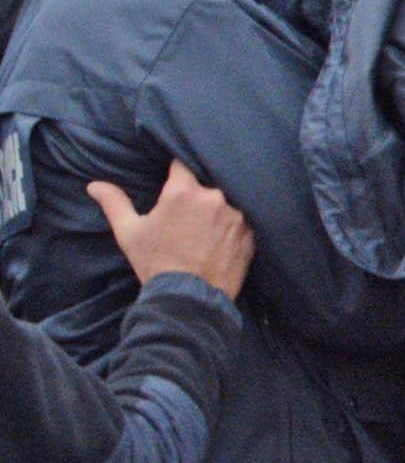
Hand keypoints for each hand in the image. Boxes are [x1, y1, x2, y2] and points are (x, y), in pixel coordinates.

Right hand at [89, 161, 252, 298]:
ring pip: (227, 198)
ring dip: (217, 206)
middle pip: (207, 180)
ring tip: (205, 222)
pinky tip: (220, 235)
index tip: (174, 177)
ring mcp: (237, 213)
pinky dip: (232, 222)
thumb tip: (94, 185)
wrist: (188, 299)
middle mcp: (214, 197)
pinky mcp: (251, 231)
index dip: (177, 170)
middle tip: (188, 207)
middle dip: (198, 189)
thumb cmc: (154, 263)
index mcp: (184, 192)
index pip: (183, 164)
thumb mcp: (129, 233)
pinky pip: (243, 217)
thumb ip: (114, 203)